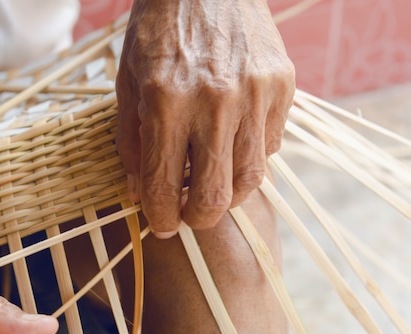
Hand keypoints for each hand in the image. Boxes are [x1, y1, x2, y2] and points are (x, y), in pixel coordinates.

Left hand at [115, 0, 294, 237]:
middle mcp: (214, 100)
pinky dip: (250, 154)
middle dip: (199, 219)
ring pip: (251, 177)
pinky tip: (233, 142)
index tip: (163, 224)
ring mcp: (255, 92)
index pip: (164, 185)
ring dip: (229, 193)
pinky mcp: (282, 84)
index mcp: (166, 100)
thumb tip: (140, 195)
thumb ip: (131, 143)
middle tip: (190, 216)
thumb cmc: (158, 31)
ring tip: (212, 185)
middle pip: (216, 194)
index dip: (162, 217)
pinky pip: (271, 143)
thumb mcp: (128, 83)